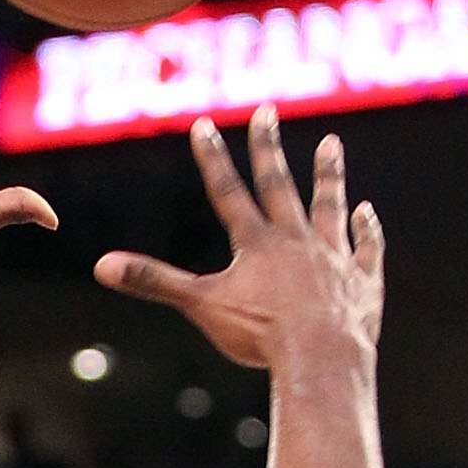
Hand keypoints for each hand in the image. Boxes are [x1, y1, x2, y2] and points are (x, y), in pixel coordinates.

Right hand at [95, 106, 382, 372]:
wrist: (322, 356)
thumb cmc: (262, 335)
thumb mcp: (202, 306)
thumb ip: (154, 282)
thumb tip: (102, 265)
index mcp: (257, 245)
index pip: (229, 193)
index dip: (214, 159)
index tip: (205, 124)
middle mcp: (297, 242)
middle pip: (280, 187)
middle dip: (269, 148)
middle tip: (267, 110)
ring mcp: (333, 259)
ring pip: (329, 207)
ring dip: (328, 176)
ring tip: (331, 145)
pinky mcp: (362, 283)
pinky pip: (365, 250)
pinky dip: (365, 231)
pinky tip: (365, 213)